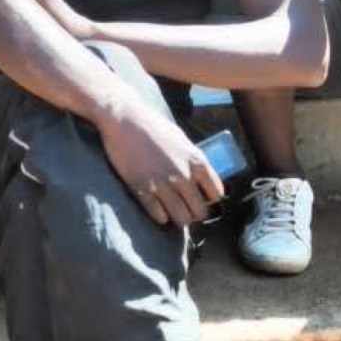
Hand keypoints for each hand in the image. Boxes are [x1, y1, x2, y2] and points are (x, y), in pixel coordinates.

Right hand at [96, 96, 223, 226]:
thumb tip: (202, 180)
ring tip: (176, 216)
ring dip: (180, 220)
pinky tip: (159, 213)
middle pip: (200, 211)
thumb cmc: (154, 127)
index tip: (202, 200)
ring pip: (181, 218)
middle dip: (195, 214)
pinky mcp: (142, 189)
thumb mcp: (183, 140)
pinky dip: (161, 217)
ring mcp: (163, 183)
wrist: (125, 120)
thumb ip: (194, 160)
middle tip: (188, 211)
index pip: (216, 193)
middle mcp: (183, 175)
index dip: (209, 200)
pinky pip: (158, 215)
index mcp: (197, 161)